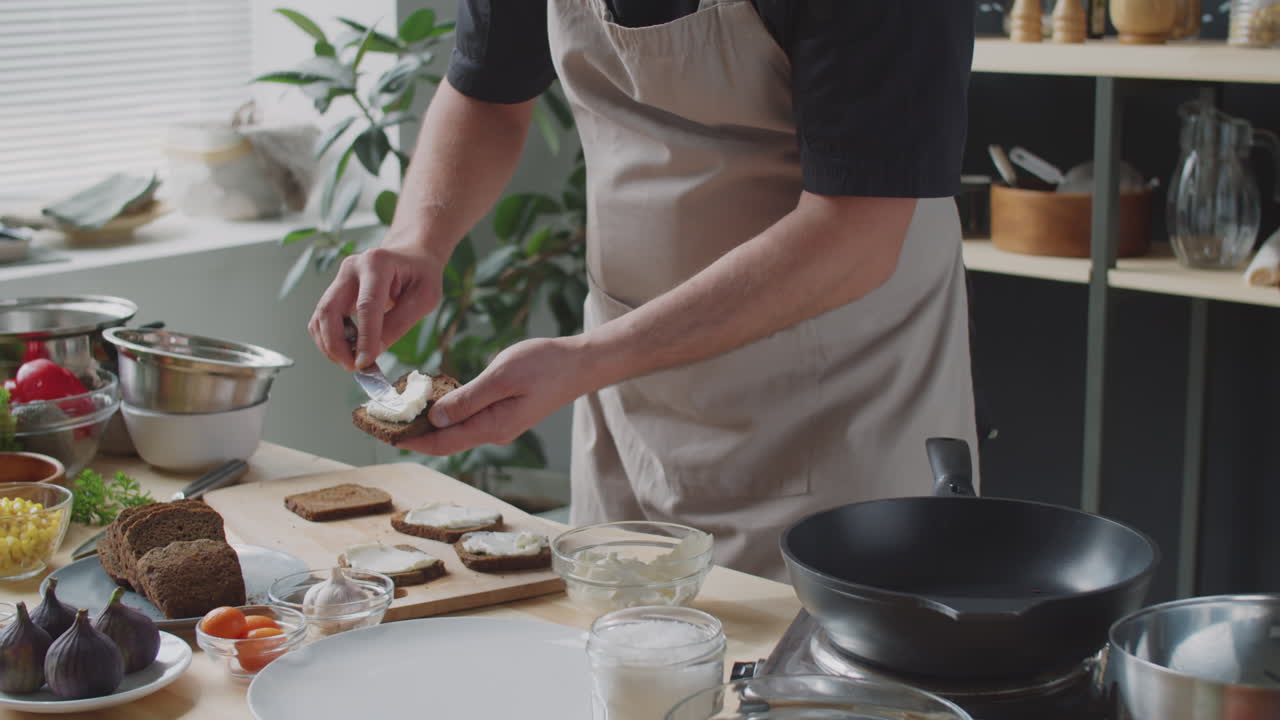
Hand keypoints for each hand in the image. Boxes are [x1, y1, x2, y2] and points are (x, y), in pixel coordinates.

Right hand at [309, 246, 443, 369]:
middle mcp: (351, 268)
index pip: (366, 305)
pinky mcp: (334, 293)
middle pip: (329, 310)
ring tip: (352, 361)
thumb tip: (372, 352)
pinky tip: (348, 350)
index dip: (364, 337)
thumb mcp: (424, 298)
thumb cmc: (421, 275)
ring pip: (320, 317)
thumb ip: (399, 323)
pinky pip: (321, 320)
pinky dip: (329, 340)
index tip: (365, 362)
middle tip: (353, 366)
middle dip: (336, 345)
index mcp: (377, 263)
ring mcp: (339, 279)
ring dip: (330, 345)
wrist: (411, 256)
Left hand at [399, 337, 594, 455]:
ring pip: (453, 431)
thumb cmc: (544, 366)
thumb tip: (434, 418)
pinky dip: (444, 413)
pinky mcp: (503, 415)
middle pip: (443, 441)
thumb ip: (467, 398)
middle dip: (411, 433)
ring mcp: (499, 426)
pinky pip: (466, 420)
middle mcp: (493, 433)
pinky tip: (431, 401)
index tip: (380, 432)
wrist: (580, 364)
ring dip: (426, 423)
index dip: (408, 440)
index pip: (440, 443)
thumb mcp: (502, 376)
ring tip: (398, 410)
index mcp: (491, 427)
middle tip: (380, 418)